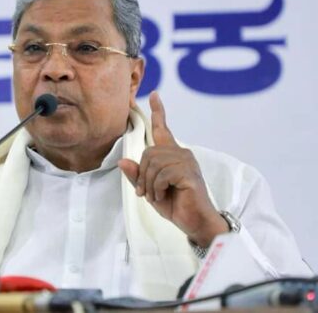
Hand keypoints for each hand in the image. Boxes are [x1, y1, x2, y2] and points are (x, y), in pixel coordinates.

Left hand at [118, 91, 227, 247]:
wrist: (195, 223)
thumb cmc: (175, 205)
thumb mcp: (149, 190)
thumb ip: (137, 176)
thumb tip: (123, 160)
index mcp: (172, 154)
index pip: (163, 129)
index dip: (158, 111)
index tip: (154, 95)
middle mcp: (181, 153)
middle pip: (148, 152)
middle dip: (142, 175)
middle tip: (146, 192)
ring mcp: (187, 161)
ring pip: (153, 163)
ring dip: (149, 184)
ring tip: (156, 196)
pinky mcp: (189, 173)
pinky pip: (162, 174)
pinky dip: (156, 188)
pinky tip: (162, 196)